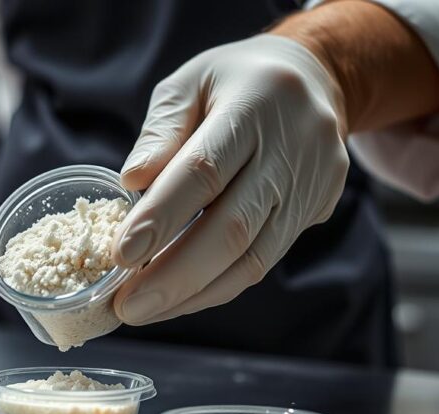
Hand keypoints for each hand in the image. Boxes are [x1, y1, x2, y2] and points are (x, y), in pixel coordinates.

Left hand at [112, 34, 349, 325]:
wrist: (315, 78)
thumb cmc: (235, 81)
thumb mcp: (190, 83)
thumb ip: (161, 132)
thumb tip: (130, 185)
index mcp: (255, 104)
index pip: (205, 171)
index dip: (162, 217)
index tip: (120, 255)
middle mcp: (293, 147)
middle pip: (234, 227)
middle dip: (175, 275)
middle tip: (127, 307)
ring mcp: (311, 184)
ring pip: (253, 257)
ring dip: (194, 293)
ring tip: (144, 311)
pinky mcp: (317, 210)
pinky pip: (263, 261)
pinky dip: (216, 286)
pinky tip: (180, 299)